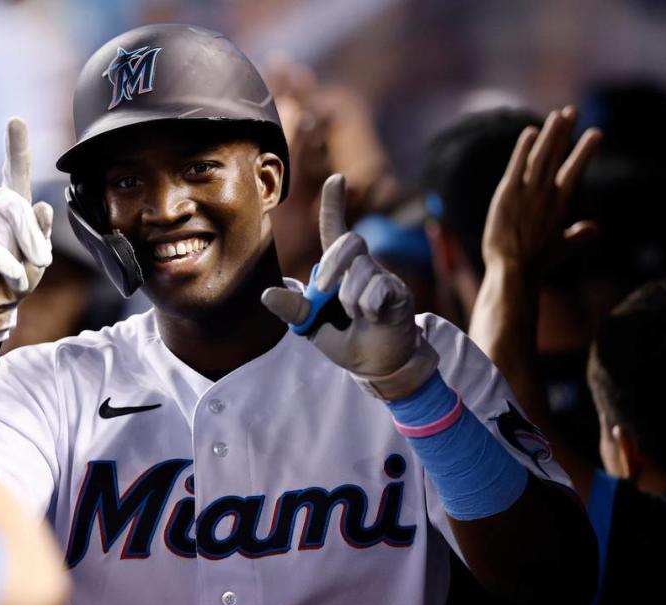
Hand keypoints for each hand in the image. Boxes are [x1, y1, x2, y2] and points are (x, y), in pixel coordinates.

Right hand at [0, 118, 52, 343]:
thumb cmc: (15, 278)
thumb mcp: (36, 258)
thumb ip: (41, 233)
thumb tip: (43, 205)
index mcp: (14, 206)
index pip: (15, 170)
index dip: (15, 146)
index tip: (15, 121)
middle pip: (15, 206)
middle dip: (32, 235)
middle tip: (44, 261)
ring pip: (1, 229)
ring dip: (18, 256)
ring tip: (23, 278)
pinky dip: (1, 259)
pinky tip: (13, 273)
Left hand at [262, 174, 437, 399]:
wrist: (376, 365)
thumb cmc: (345, 339)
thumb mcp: (312, 325)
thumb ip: (293, 308)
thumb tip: (266, 293)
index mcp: (340, 269)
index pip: (336, 230)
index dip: (335, 204)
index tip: (336, 178)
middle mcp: (363, 266)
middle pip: (350, 242)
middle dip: (333, 265)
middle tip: (324, 291)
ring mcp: (383, 277)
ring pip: (361, 274)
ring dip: (352, 302)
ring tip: (359, 318)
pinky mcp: (399, 294)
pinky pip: (378, 292)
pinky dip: (369, 310)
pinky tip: (374, 319)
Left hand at [482, 106, 601, 274]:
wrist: (514, 270)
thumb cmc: (538, 263)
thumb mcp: (563, 248)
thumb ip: (579, 235)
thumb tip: (594, 228)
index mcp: (560, 204)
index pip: (575, 170)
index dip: (585, 151)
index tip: (595, 133)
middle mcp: (546, 195)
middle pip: (557, 156)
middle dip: (565, 132)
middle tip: (572, 111)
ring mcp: (527, 193)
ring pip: (540, 156)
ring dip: (550, 134)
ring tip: (558, 115)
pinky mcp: (507, 195)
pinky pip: (516, 166)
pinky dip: (523, 149)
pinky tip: (531, 133)